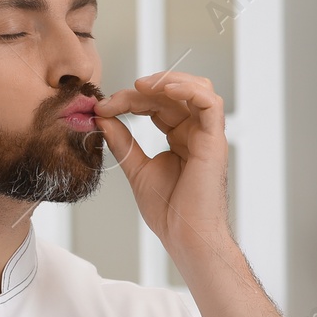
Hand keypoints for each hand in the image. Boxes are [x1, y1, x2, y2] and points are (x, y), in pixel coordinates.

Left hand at [92, 71, 231, 262]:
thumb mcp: (136, 169)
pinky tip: (165, 89)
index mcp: (178, 137)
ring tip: (139, 86)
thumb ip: (122, 142)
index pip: (155, 104)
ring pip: (195, 88)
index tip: (102, 108)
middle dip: (140, 91)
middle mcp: (195, 132)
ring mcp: (207, 134)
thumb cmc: (168, 210)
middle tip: (111, 100)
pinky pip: (210, 102)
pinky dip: (189, 90)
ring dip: (166, 81)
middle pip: (171, 94)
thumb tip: (102, 117)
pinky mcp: (215, 140)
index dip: (128, 100)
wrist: (184, 235)